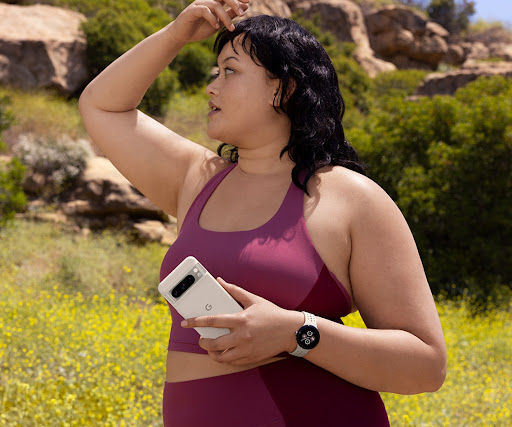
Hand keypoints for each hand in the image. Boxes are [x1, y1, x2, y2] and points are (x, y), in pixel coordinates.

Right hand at [168, 0, 250, 45]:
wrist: (182, 35)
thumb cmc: (200, 28)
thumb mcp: (219, 22)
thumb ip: (230, 14)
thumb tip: (244, 7)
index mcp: (214, 2)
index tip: (248, 1)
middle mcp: (206, 0)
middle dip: (234, 3)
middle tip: (242, 14)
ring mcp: (199, 4)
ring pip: (215, 4)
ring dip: (225, 16)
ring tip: (230, 28)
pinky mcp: (192, 10)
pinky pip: (204, 11)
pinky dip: (212, 18)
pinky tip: (216, 26)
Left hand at [181, 277, 303, 364]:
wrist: (291, 331)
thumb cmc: (272, 313)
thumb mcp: (253, 299)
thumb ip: (234, 290)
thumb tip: (219, 281)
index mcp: (241, 320)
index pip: (213, 321)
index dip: (196, 322)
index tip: (186, 322)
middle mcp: (242, 336)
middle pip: (214, 344)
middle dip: (203, 342)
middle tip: (201, 339)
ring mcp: (246, 349)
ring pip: (222, 357)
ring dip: (212, 353)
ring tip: (210, 348)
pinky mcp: (251, 358)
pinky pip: (232, 362)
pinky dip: (225, 358)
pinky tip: (224, 353)